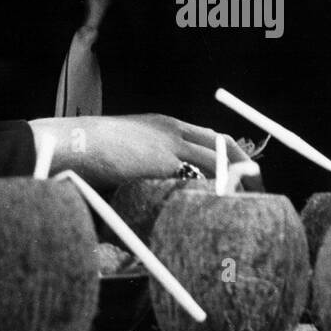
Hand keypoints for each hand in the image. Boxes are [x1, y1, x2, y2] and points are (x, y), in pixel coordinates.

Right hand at [29, 114, 249, 190]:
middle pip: (222, 144)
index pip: (209, 135)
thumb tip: (160, 187)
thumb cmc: (89, 152)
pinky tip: (221, 206)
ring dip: (234, 180)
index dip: (230, 152)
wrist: (73, 143)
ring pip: (216, 160)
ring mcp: (169, 144)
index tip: (243, 168)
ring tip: (246, 201)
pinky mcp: (162, 162)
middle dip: (244, 164)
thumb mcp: (125, 148)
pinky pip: (197, 177)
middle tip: (257, 184)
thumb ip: (147, 161)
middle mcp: (172, 129)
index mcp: (164, 124)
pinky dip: (213, 190)